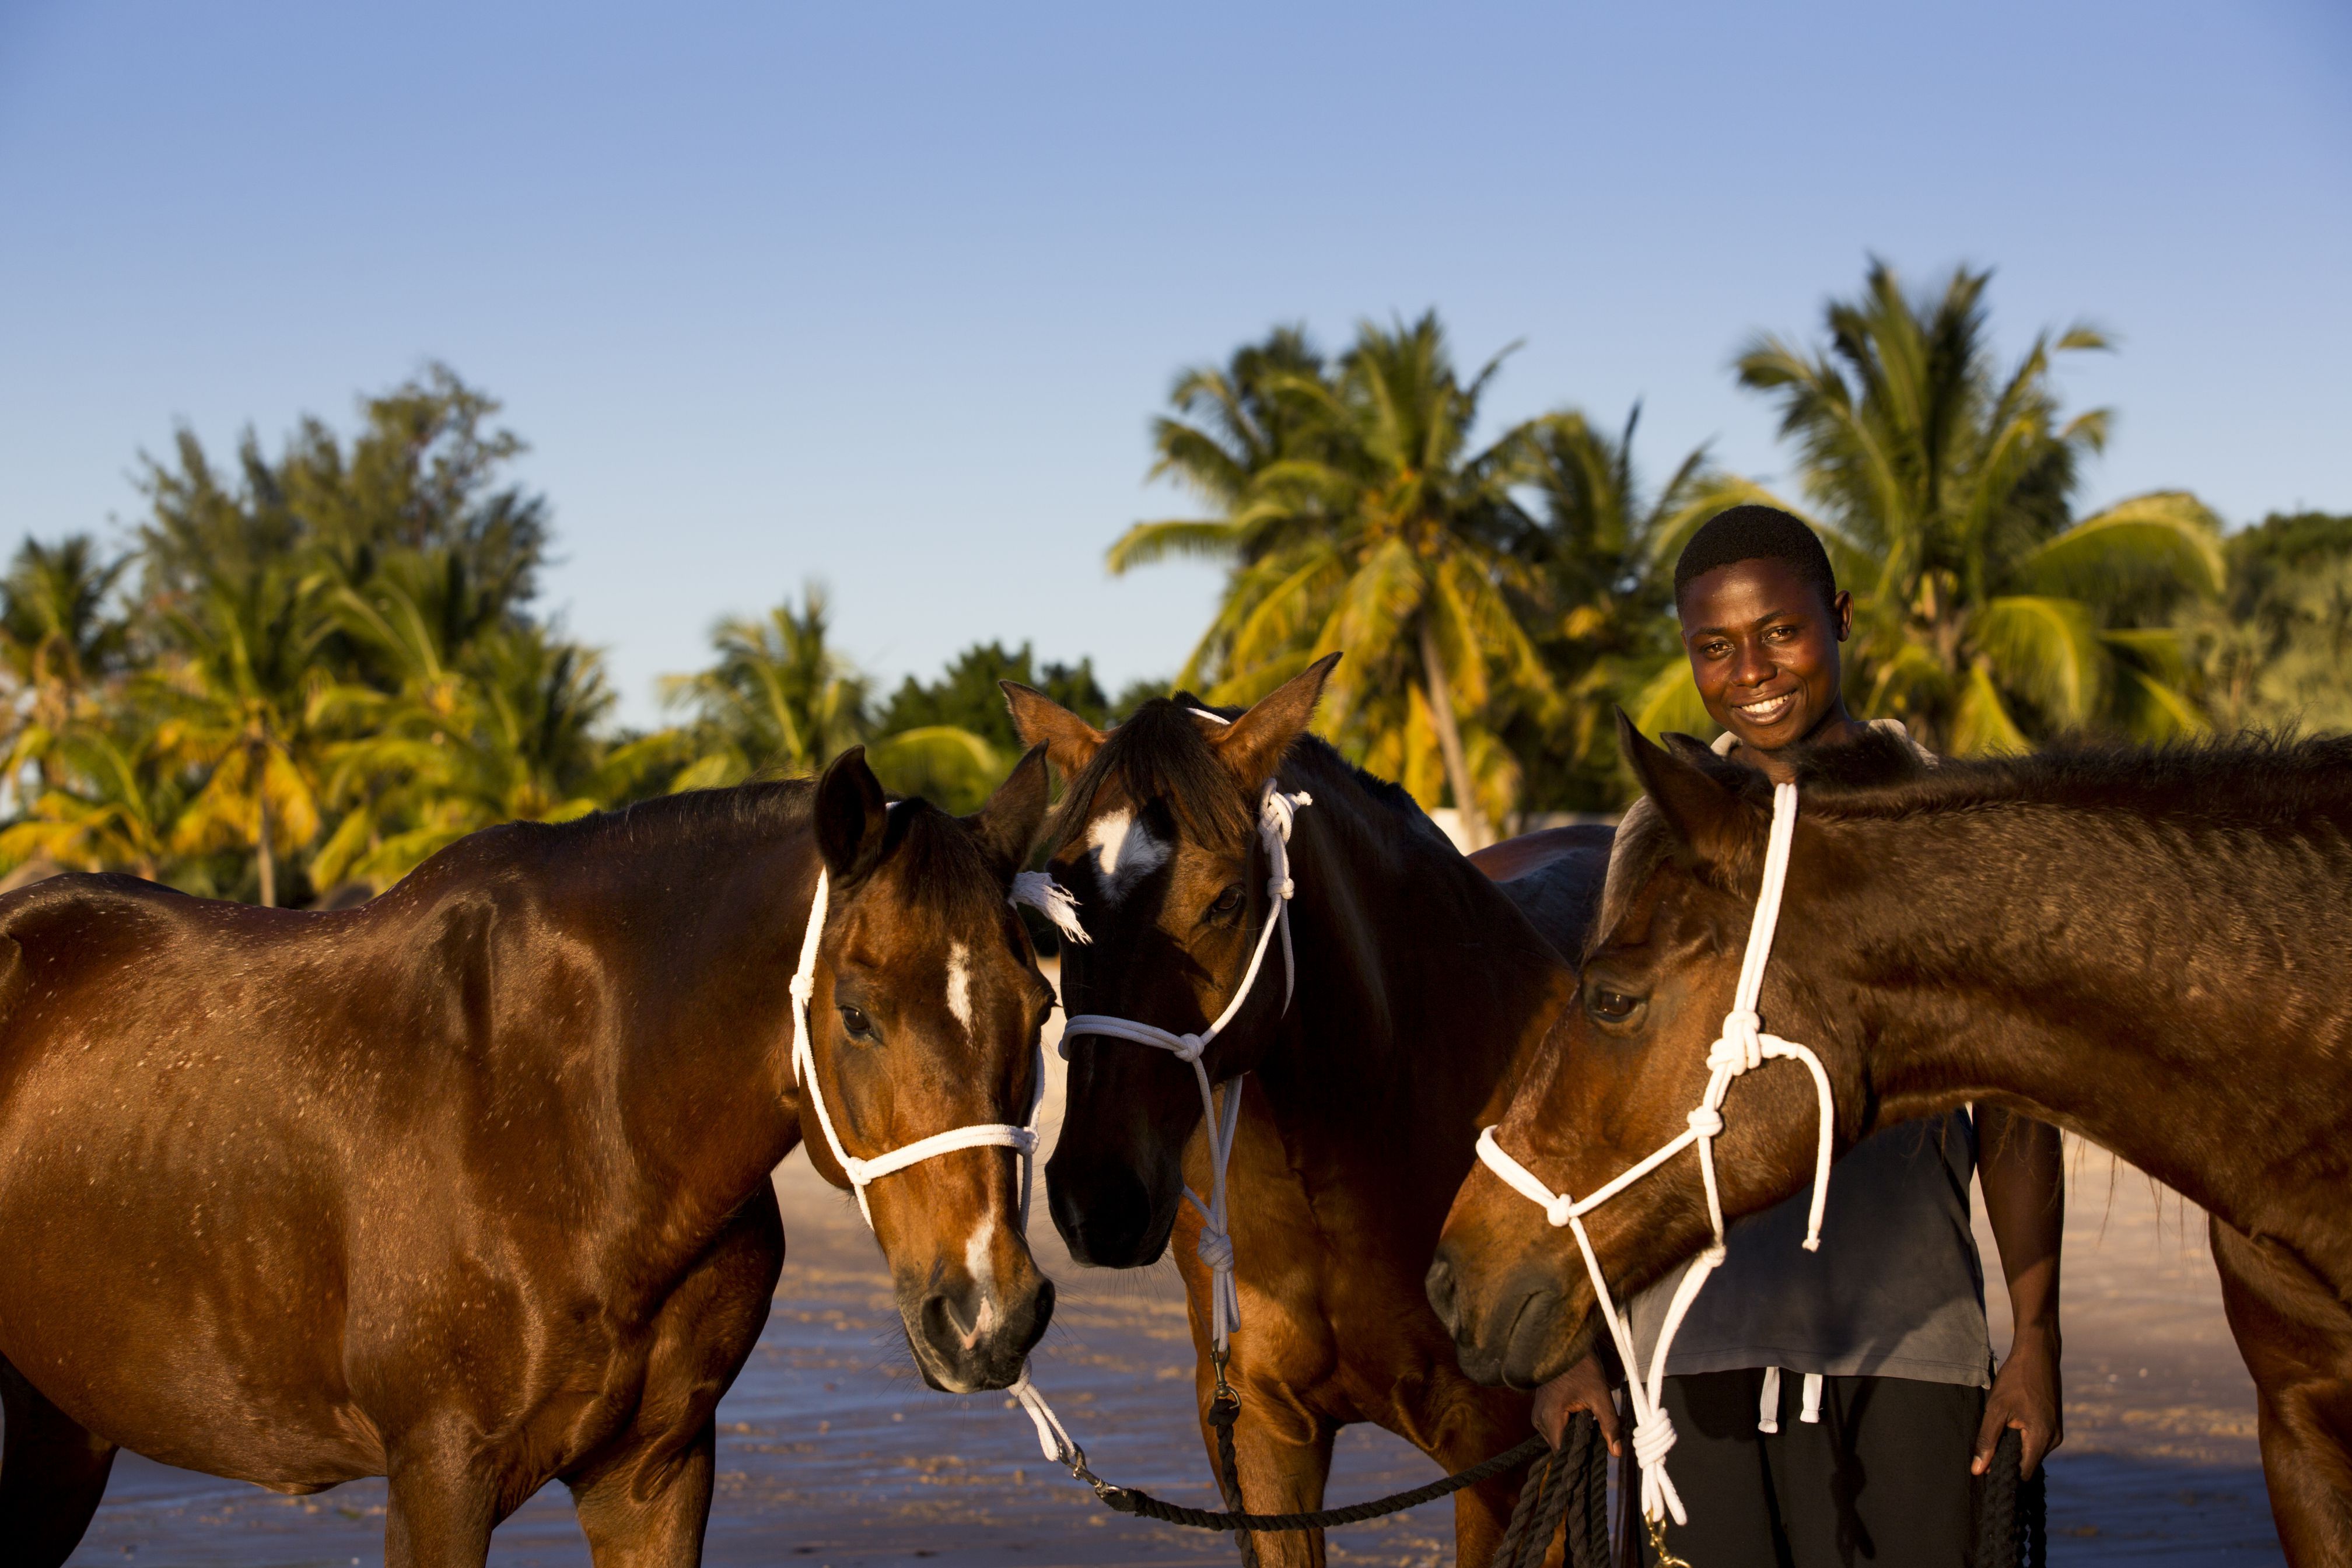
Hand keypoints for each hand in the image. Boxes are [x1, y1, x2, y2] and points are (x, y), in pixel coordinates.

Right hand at [1532, 1354, 1621, 1454]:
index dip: (1580, 1457)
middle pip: (1561, 1447)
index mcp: (1550, 1418)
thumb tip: (1616, 1452)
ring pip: (1558, 1438)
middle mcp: (1539, 1420)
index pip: (1563, 1452)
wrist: (1564, 1345)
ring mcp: (1538, 1415)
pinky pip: (1555, 1428)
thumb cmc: (1582, 1367)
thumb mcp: (1600, 1396)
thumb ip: (1609, 1425)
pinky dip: (1569, 1427)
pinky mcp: (1541, 1411)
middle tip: (1599, 1437)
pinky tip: (1582, 1419)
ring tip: (1591, 1425)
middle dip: (1580, 1446)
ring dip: (1574, 1436)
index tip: (1596, 1456)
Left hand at [1973, 1325, 2061, 1477]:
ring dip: (2014, 1450)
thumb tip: (1978, 1470)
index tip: (1985, 1475)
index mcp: (2041, 1438)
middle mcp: (2054, 1439)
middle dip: (2007, 1463)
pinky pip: (2036, 1442)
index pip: (2024, 1473)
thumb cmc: (2015, 1379)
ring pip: (2032, 1453)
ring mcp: (2056, 1432)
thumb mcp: (1995, 1409)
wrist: (2037, 1354)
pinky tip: (2007, 1431)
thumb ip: (1987, 1440)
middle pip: (2028, 1465)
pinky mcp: (2054, 1425)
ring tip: (1994, 1442)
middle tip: (1984, 1457)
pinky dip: (2021, 1441)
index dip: (2004, 1475)